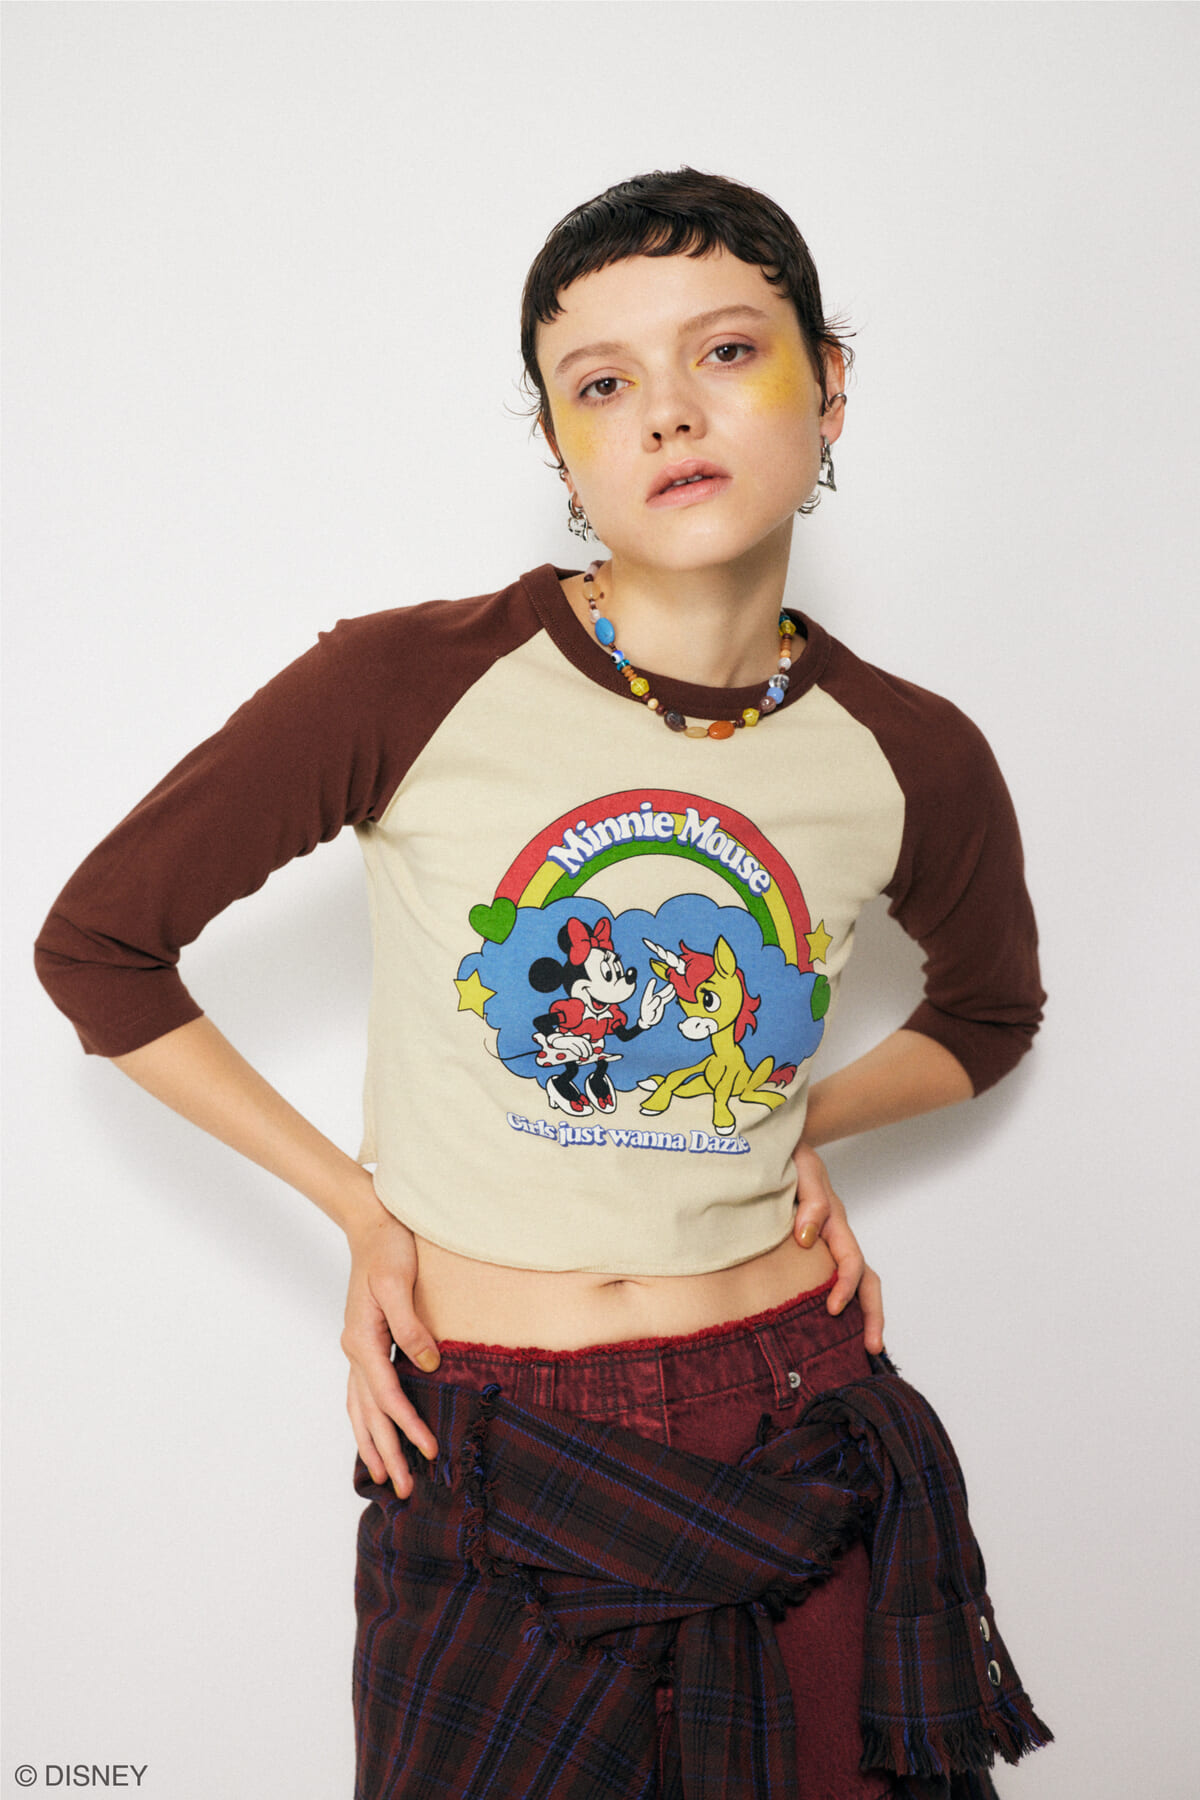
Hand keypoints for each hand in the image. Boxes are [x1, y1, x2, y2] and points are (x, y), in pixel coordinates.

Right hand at [342, 1210, 440, 1499]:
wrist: (370, 1226)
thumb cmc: (387, 1250)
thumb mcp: (398, 1283)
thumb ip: (411, 1326)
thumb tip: (428, 1365)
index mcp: (362, 1340)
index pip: (387, 1395)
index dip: (408, 1425)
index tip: (431, 1450)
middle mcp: (354, 1350)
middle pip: (369, 1414)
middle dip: (386, 1452)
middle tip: (404, 1490)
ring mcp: (356, 1350)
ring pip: (359, 1409)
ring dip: (372, 1444)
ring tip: (384, 1477)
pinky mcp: (364, 1345)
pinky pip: (361, 1394)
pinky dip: (365, 1421)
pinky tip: (374, 1436)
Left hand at [637, 977, 674, 1029]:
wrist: (648, 1020)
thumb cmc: (647, 1016)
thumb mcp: (649, 1011)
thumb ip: (653, 1004)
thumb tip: (658, 997)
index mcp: (647, 1000)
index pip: (649, 992)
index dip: (651, 986)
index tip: (653, 980)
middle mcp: (652, 998)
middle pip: (660, 994)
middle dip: (666, 990)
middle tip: (671, 986)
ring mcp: (657, 1000)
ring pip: (664, 995)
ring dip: (668, 991)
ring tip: (673, 986)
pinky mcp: (661, 1003)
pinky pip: (666, 998)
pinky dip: (670, 995)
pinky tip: (674, 991)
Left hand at [791, 1141, 884, 1354]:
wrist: (779, 1145)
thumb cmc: (789, 1156)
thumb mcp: (802, 1169)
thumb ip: (811, 1200)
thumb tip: (808, 1238)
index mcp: (835, 1222)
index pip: (851, 1261)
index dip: (846, 1286)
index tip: (835, 1309)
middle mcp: (836, 1237)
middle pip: (866, 1279)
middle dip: (873, 1314)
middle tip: (872, 1348)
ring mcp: (827, 1244)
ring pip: (855, 1282)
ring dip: (862, 1313)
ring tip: (860, 1347)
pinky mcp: (813, 1248)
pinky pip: (831, 1278)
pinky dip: (838, 1301)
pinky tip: (826, 1326)